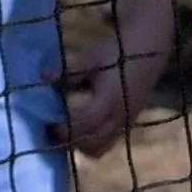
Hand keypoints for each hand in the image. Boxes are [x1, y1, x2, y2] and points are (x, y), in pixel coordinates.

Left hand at [54, 0, 175, 155]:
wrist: (150, 46)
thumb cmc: (118, 50)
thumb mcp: (91, 58)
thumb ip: (68, 73)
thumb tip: (42, 78)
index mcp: (110, 99)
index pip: (85, 125)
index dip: (66, 130)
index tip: (50, 126)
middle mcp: (121, 114)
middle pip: (95, 144)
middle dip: (73, 142)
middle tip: (56, 132)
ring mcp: (128, 119)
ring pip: (104, 146)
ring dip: (85, 145)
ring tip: (70, 131)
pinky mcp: (131, 119)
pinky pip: (111, 139)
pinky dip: (96, 139)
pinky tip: (85, 125)